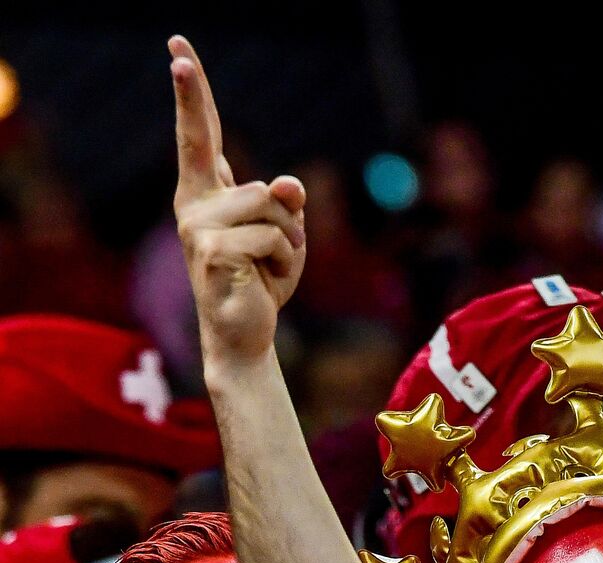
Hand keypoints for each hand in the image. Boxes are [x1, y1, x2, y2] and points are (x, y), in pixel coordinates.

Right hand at [169, 35, 305, 365]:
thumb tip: (287, 184)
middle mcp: (195, 204)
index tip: (176, 49)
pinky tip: (268, 280)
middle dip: (190, 90)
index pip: (202, 137)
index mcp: (209, 195)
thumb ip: (287, 204)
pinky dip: (285, 260)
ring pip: (267, 200)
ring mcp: (197, 227)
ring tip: (272, 264)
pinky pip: (272, 236)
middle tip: (175, 48)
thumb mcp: (286, 235)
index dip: (192, 95)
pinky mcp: (211, 251)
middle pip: (210, 141)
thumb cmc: (262, 281)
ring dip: (288, 235)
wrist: (247, 334)